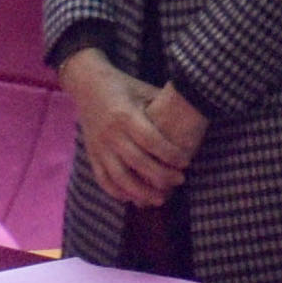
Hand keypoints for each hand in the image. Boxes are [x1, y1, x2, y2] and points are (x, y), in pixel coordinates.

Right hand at [61, 48, 201, 208]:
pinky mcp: (92, 154)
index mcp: (125, 115)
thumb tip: (194, 109)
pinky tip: (133, 199)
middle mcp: (111, 133)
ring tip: (160, 199)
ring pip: (119, 177)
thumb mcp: (143, 90)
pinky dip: (117, 192)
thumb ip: (163, 104)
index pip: (150, 140)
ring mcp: (99, 146)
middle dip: (161, 176)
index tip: (186, 163)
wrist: (87, 83)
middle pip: (137, 162)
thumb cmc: (123, 85)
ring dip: (140, 192)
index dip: (169, 154)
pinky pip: (103, 179)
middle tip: (180, 180)